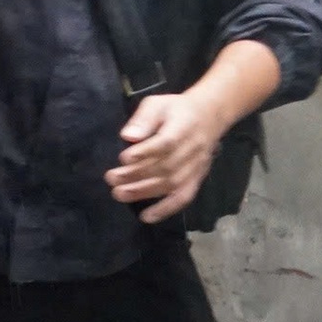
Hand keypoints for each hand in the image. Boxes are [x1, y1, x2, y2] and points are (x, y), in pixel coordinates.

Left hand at [107, 91, 230, 224]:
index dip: (146, 152)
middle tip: (111, 178)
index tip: (123, 158)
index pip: (166, 143)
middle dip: (135, 175)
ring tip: (119, 194)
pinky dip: (165, 210)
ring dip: (143, 192)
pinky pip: (183, 198)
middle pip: (164, 166)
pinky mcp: (196, 179)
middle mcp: (192, 150)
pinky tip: (146, 217)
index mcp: (183, 127)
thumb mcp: (159, 103)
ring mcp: (195, 168)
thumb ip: (144, 118)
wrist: (209, 117)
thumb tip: (128, 136)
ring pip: (170, 184)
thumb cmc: (177, 110)